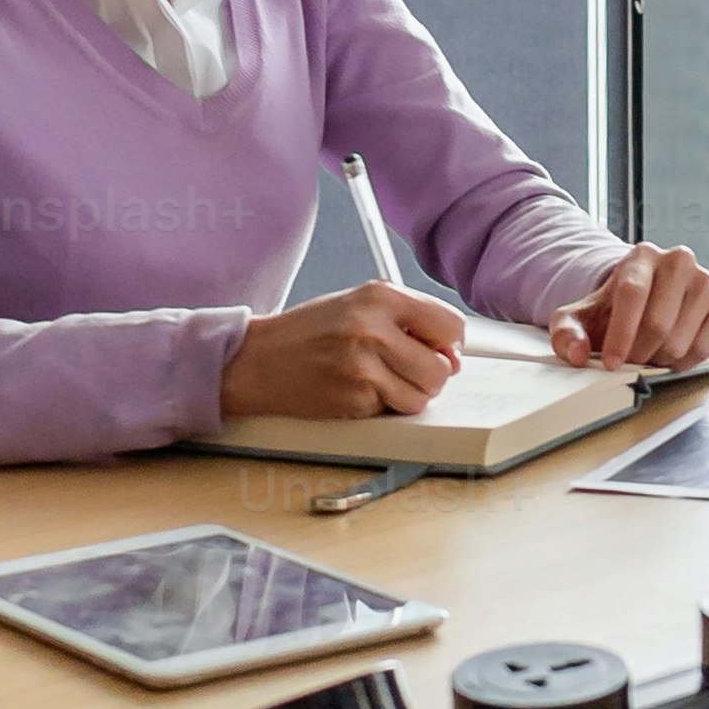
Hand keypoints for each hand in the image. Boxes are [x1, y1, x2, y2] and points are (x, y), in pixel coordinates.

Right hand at [223, 282, 464, 421]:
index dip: (449, 345)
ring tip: (379, 381)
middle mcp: (373, 328)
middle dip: (430, 376)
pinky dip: (379, 407)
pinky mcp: (351, 399)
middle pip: (441, 368)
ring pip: (422, 397)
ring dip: (408, 396)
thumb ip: (408, 322)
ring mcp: (362, 367)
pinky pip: (390, 412)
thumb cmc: (309, 332)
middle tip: (404, 371)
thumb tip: (453, 358)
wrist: (256, 360)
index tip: (437, 351)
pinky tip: (354, 391)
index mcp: (380, 296)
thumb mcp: (359, 306)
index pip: (450, 325)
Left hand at [558, 244, 708, 369]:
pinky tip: (670, 357)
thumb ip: (566, 333)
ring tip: (648, 354)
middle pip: (658, 322)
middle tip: (628, 361)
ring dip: (660, 360)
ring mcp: (706, 281)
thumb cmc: (612, 308)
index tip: (612, 363)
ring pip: (681, 340)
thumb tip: (576, 354)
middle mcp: (679, 260)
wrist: (646, 301)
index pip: (633, 293)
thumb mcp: (579, 316)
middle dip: (639, 353)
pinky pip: (705, 348)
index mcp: (642, 255)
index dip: (620, 334)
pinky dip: (683, 363)